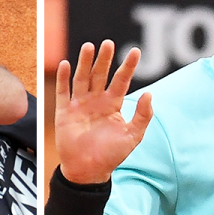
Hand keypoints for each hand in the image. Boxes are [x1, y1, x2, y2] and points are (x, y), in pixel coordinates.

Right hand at [55, 40, 152, 184]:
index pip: (122, 80)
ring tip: (89, 46)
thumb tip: (150, 93)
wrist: (88, 171)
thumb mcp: (132, 137)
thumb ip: (143, 116)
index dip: (128, 66)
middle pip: (101, 74)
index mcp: (113, 105)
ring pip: (82, 78)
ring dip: (85, 63)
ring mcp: (80, 104)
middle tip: (108, 43)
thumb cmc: (111, 156)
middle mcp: (96, 101)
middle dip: (104, 59)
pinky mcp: (64, 112)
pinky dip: (63, 78)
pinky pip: (63, 91)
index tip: (136, 51)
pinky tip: (66, 64)